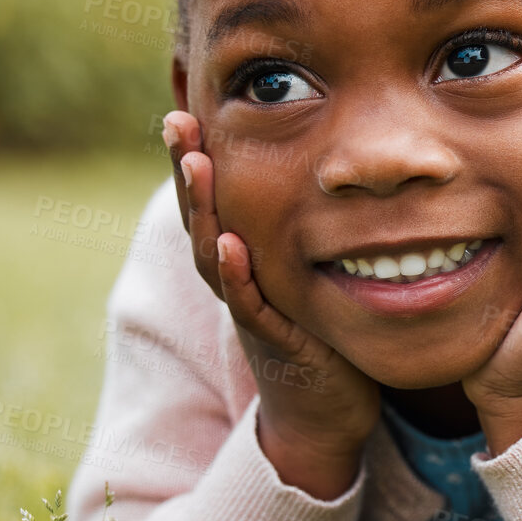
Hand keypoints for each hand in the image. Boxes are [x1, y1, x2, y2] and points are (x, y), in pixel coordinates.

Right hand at [163, 111, 379, 499]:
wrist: (325, 413)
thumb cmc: (326, 333)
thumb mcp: (319, 268)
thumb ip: (320, 222)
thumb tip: (346, 165)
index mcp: (247, 254)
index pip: (219, 195)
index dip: (199, 154)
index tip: (188, 107)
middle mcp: (238, 277)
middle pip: (203, 215)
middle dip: (186, 168)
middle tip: (175, 120)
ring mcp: (249, 309)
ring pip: (214, 252)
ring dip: (203, 209)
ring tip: (193, 163)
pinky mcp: (271, 341)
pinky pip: (247, 305)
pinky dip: (235, 275)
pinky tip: (229, 245)